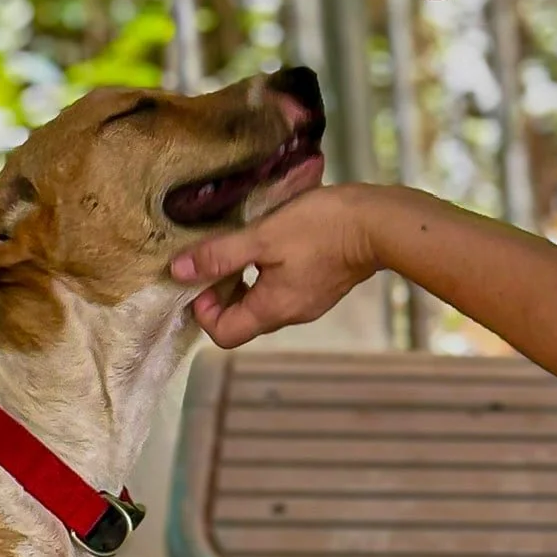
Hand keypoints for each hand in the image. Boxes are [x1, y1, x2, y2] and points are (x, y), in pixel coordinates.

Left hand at [169, 185, 380, 347]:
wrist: (379, 222)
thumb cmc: (322, 227)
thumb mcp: (263, 236)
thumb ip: (219, 256)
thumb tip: (177, 272)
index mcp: (272, 309)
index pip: (224, 334)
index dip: (203, 311)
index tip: (199, 278)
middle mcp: (290, 314)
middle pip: (242, 319)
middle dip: (220, 292)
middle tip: (215, 258)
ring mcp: (309, 302)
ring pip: (262, 301)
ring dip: (243, 280)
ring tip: (240, 245)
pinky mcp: (321, 285)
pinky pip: (283, 288)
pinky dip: (266, 272)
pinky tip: (271, 242)